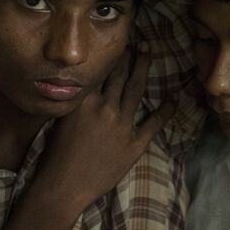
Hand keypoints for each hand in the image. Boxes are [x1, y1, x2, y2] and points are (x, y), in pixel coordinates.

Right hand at [33, 42, 175, 215]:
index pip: (101, 70)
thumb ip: (74, 101)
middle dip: (132, 55)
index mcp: (84, 101)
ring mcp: (122, 125)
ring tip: (150, 54)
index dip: (111, 54)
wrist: (63, 187)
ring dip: (144, 69)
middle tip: (142, 42)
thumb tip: (80, 84)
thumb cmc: (55, 155)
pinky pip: (154, 123)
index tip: (119, 41)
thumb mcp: (60, 119)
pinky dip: (166, 109)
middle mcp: (105, 107)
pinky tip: (173, 97)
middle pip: (121, 74)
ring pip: (136, 89)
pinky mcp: (134, 144)